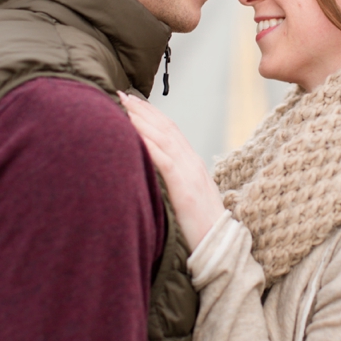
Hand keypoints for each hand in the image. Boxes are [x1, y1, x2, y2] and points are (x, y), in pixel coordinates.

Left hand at [118, 92, 224, 248]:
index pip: (170, 130)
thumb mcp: (184, 197)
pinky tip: (133, 135)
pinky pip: (164, 160)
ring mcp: (190, 173)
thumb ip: (171, 181)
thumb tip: (148, 173)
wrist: (221, 245)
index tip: (131, 101)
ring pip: (163, 138)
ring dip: (141, 120)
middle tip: (119, 94)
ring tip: (121, 106)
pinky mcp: (184, 187)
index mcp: (192, 163)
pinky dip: (148, 144)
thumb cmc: (199, 226)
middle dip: (142, 109)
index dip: (151, 113)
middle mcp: (191, 162)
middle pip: (165, 127)